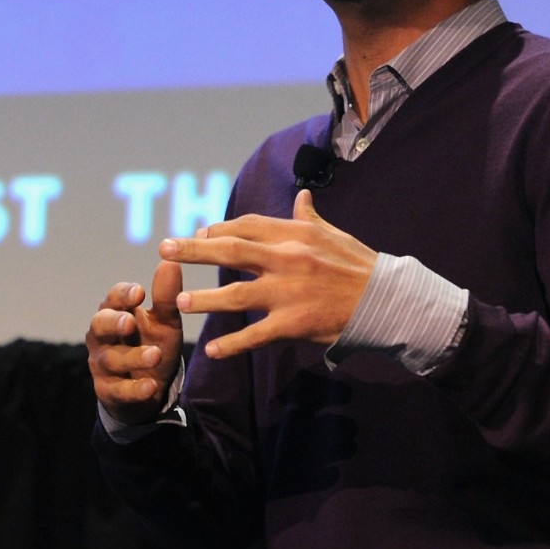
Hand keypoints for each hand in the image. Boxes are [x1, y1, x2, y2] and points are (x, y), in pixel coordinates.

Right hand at [85, 260, 183, 425]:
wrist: (150, 387)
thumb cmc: (153, 344)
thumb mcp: (165, 322)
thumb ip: (167, 297)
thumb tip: (172, 261)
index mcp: (117, 312)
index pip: (113, 298)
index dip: (123, 295)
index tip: (139, 293)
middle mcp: (103, 336)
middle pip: (99, 324)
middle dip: (113, 322)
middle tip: (130, 322)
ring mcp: (103, 364)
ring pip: (111, 359)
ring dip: (132, 357)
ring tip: (155, 355)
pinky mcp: (108, 391)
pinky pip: (118, 390)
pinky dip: (134, 388)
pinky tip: (150, 386)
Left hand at [162, 189, 375, 359]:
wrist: (385, 300)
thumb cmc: (359, 266)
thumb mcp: (334, 235)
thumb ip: (310, 218)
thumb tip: (300, 197)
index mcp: (295, 234)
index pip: (247, 226)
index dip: (219, 229)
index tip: (198, 234)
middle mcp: (287, 259)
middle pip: (231, 250)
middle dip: (194, 250)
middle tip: (165, 249)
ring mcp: (288, 292)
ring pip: (236, 295)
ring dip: (204, 300)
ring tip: (179, 304)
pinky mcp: (293, 323)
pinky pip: (256, 335)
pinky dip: (232, 345)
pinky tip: (212, 352)